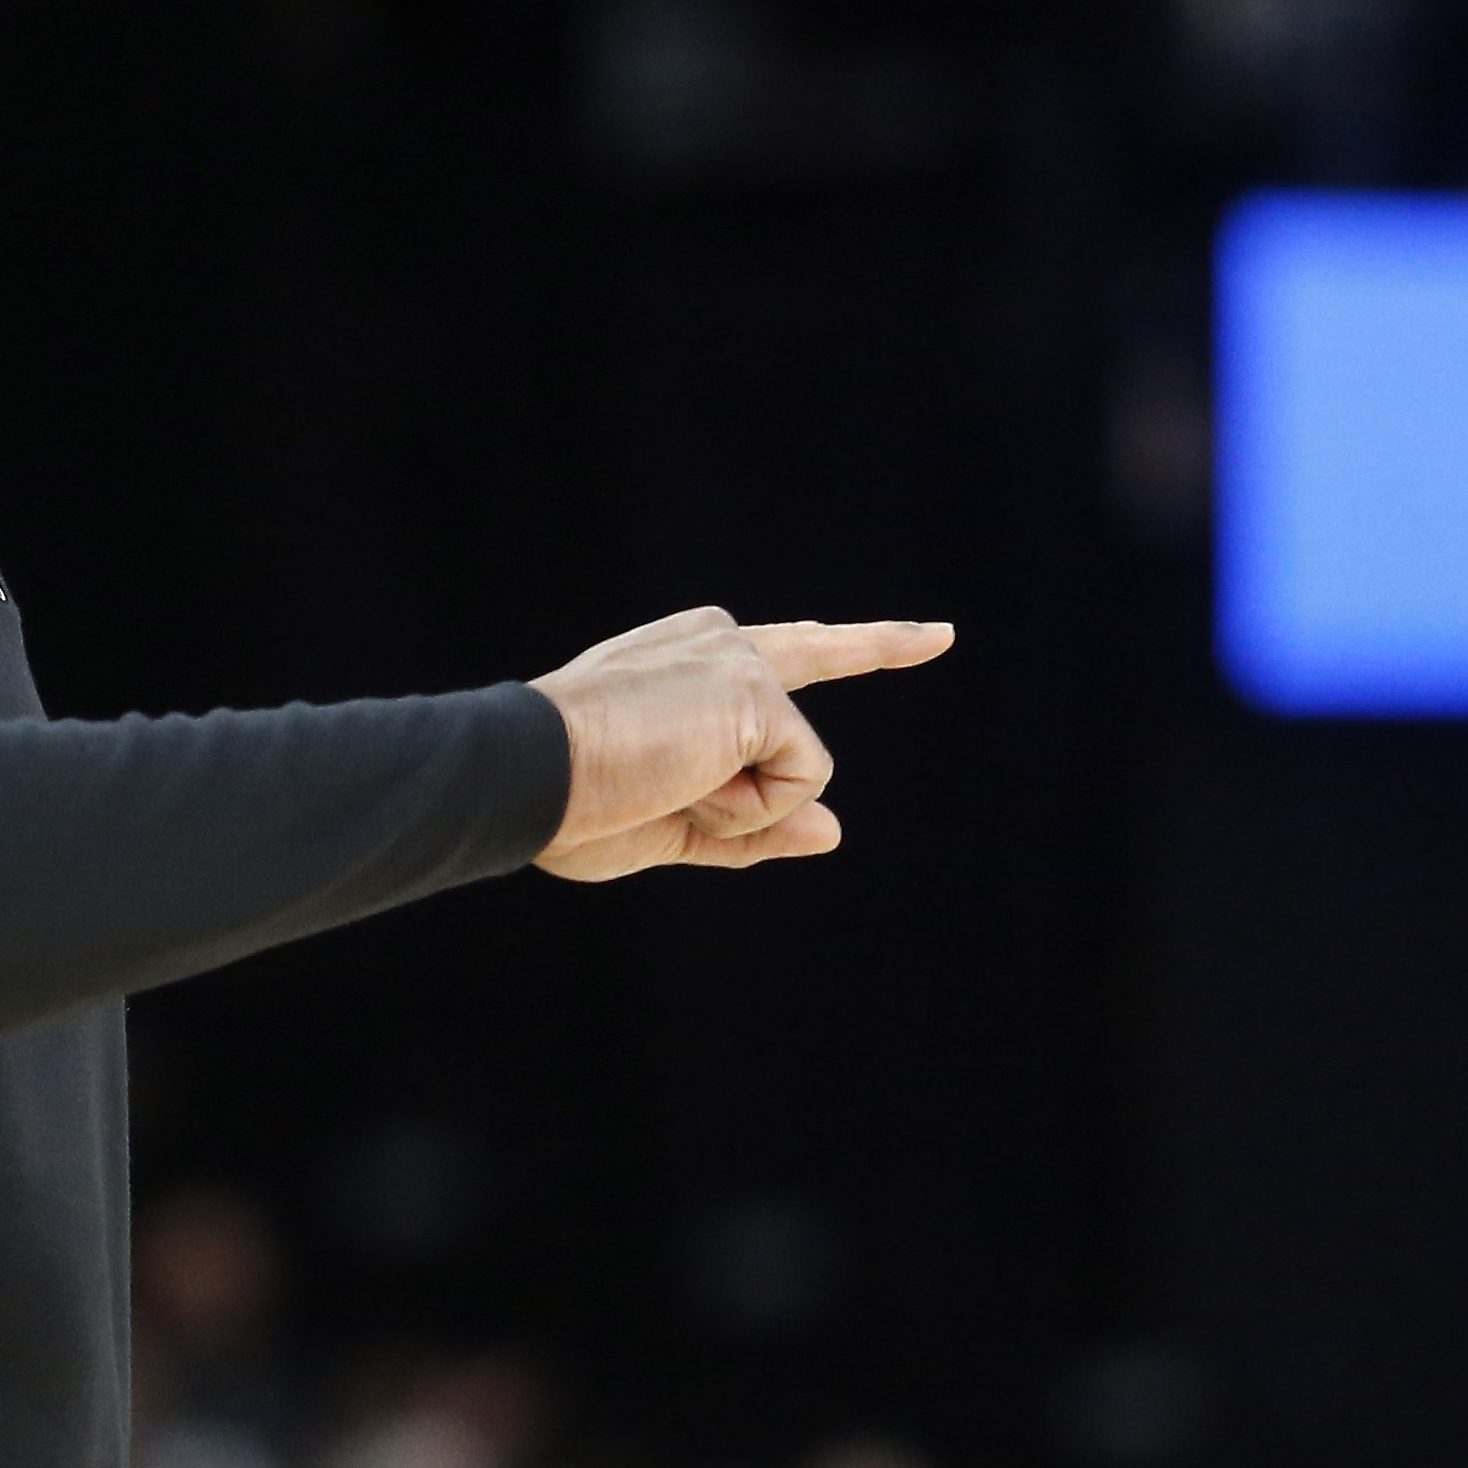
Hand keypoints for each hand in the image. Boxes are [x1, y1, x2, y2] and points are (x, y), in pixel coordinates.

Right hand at [527, 610, 952, 881]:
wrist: (522, 776)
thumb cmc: (568, 802)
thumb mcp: (670, 826)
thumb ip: (752, 828)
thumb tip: (834, 832)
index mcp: (680, 662)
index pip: (777, 652)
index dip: (846, 646)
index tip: (908, 636)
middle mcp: (713, 641)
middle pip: (819, 650)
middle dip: (886, 643)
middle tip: (946, 634)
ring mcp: (736, 659)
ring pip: (792, 769)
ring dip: (734, 809)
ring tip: (658, 788)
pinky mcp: (754, 691)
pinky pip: (798, 785)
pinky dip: (745, 811)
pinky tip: (682, 784)